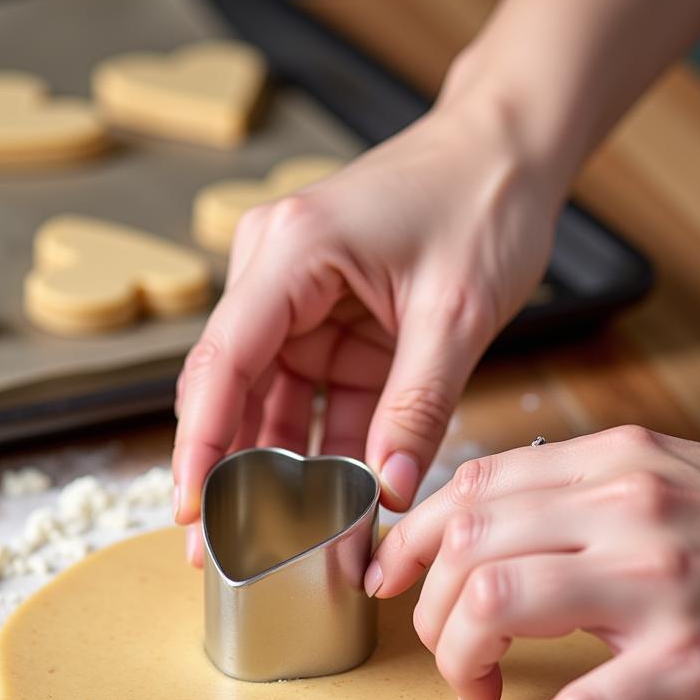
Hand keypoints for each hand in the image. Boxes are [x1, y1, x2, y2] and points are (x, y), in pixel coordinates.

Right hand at [173, 92, 564, 563]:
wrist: (509, 148)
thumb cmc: (484, 199)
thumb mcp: (458, 310)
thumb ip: (417, 405)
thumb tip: (387, 492)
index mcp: (290, 252)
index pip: (223, 361)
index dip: (201, 443)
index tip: (190, 511)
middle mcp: (276, 274)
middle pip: (233, 389)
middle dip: (230, 472)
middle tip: (223, 551)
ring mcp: (298, 300)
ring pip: (270, 402)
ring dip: (277, 471)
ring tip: (275, 543)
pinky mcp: (327, 321)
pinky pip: (313, 396)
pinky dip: (321, 447)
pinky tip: (326, 502)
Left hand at [367, 426, 699, 699]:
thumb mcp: (667, 476)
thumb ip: (575, 489)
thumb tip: (480, 517)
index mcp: (611, 462)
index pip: (472, 488)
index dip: (411, 538)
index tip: (389, 576)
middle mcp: (625, 510)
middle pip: (468, 547)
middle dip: (428, 607)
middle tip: (443, 645)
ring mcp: (658, 586)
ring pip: (498, 606)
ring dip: (461, 657)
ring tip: (476, 687)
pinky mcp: (692, 664)